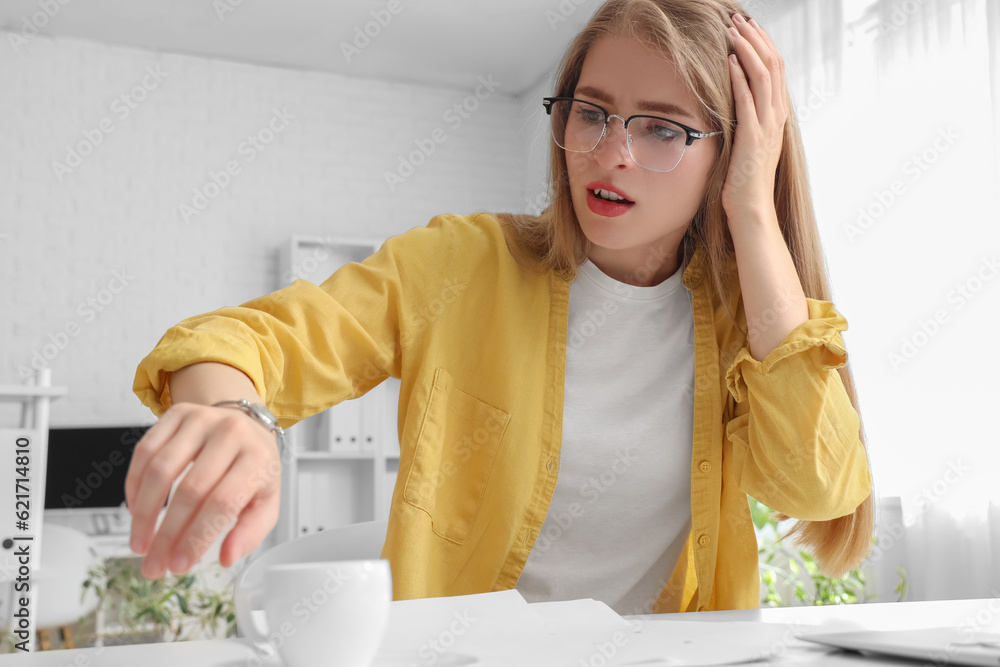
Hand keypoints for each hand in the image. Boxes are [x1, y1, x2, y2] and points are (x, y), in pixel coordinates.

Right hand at [125, 402, 281, 578]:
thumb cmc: (254, 468)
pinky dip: (135, 485)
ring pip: (160, 470)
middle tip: (154, 564)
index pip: (223, 503)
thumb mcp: (266, 500)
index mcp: (258, 458)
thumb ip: (251, 532)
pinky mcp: (177, 413)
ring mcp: (202, 419)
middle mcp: (231, 433)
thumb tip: (227, 558)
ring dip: (144, 514)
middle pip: (190, 490)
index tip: (179, 565)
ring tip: (141, 543)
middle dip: (167, 535)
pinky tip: (136, 511)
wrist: (247, 425)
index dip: (197, 537)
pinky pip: (145, 451)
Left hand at [721, 13, 789, 220]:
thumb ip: (747, 123)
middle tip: (739, 19)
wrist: (751, 210)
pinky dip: (740, 76)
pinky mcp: (753, 137)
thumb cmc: (744, 182)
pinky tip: (729, 60)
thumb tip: (733, 106)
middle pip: (773, 65)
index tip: (747, 28)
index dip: (763, 45)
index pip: (775, 70)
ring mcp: (767, 126)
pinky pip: (748, 99)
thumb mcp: (748, 145)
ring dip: (747, 49)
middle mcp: (777, 117)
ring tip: (732, 29)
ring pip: (763, 76)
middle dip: (756, 38)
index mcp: (777, 117)